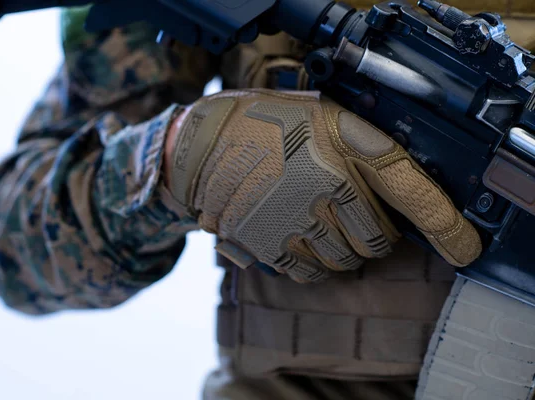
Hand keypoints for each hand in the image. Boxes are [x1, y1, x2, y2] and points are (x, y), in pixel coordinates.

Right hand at [165, 89, 480, 281]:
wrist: (204, 144)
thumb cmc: (269, 125)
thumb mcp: (323, 115)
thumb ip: (366, 148)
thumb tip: (405, 196)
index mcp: (343, 145)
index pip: (411, 190)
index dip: (445, 224)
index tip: (463, 248)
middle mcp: (324, 185)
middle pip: (378, 241)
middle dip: (374, 236)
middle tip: (353, 217)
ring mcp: (295, 219)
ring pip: (345, 262)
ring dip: (342, 251)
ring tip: (319, 225)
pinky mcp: (269, 245)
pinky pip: (310, 274)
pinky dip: (313, 264)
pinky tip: (299, 238)